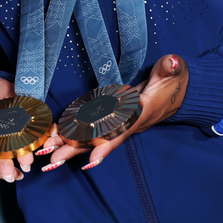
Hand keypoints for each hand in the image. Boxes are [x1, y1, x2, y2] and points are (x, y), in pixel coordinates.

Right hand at [0, 76, 28, 182]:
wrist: (9, 80)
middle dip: (2, 166)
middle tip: (8, 176)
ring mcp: (12, 133)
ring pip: (15, 152)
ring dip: (19, 160)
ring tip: (24, 167)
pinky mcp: (28, 128)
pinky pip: (31, 142)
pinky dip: (33, 149)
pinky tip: (33, 156)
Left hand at [37, 54, 188, 171]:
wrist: (178, 92)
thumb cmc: (174, 83)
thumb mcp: (175, 74)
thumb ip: (172, 68)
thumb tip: (173, 62)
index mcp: (139, 114)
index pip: (121, 130)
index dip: (106, 144)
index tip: (91, 160)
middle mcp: (125, 124)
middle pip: (97, 141)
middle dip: (74, 151)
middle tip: (51, 160)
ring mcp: (117, 124)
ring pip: (89, 139)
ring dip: (66, 148)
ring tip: (44, 155)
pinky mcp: (111, 120)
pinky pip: (88, 131)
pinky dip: (69, 136)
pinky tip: (51, 139)